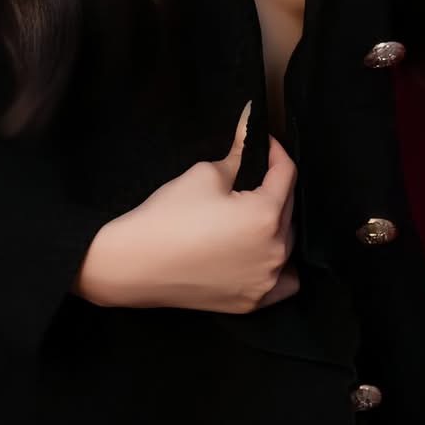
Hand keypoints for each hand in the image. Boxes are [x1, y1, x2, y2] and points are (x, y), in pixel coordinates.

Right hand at [74, 102, 301, 314]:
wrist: (135, 263)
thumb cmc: (168, 216)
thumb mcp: (205, 174)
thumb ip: (238, 153)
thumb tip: (252, 122)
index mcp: (265, 216)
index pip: (286, 174)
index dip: (275, 151)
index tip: (265, 142)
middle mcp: (274, 251)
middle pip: (289, 208)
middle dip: (275, 186)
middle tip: (255, 172)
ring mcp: (265, 281)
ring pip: (287, 243)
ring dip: (278, 223)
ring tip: (253, 211)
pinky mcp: (251, 302)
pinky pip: (282, 281)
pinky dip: (280, 266)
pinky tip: (264, 253)